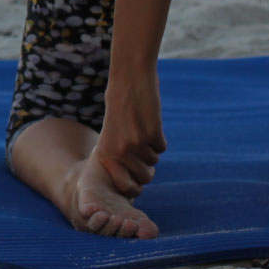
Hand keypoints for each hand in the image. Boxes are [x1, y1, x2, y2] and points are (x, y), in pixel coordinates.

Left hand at [93, 75, 166, 197]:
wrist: (128, 80)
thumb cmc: (118, 107)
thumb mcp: (110, 134)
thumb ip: (117, 156)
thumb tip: (132, 181)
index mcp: (105, 153)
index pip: (124, 187)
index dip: (134, 187)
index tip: (137, 183)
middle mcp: (120, 152)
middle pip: (145, 177)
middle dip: (147, 167)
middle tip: (141, 149)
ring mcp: (137, 144)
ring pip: (154, 161)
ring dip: (151, 148)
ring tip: (140, 129)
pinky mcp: (153, 135)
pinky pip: (162, 148)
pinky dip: (159, 138)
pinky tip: (149, 122)